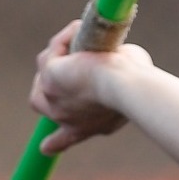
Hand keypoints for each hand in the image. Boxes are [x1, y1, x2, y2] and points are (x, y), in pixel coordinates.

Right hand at [29, 19, 153, 154]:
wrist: (126, 87)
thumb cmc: (137, 86)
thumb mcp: (129, 87)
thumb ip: (119, 79)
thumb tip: (116, 59)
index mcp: (88, 127)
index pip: (65, 138)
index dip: (55, 142)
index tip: (46, 148)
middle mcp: (66, 118)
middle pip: (41, 100)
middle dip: (46, 82)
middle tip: (55, 62)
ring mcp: (53, 97)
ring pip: (47, 68)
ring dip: (65, 51)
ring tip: (89, 43)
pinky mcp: (49, 75)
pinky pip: (53, 51)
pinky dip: (67, 38)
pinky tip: (81, 31)